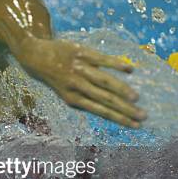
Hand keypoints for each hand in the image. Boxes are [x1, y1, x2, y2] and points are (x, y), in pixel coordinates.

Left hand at [13, 37, 146, 127]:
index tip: (135, 125)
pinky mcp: (81, 53)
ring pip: (104, 81)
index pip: (100, 110)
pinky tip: (129, 70)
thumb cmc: (54, 76)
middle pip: (105, 99)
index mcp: (72, 98)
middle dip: (125, 109)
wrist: (34, 55)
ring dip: (122, 90)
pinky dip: (116, 64)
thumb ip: (84, 99)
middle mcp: (76, 84)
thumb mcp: (64, 91)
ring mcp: (79, 68)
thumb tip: (110, 108)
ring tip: (137, 98)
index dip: (119, 118)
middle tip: (143, 116)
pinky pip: (101, 59)